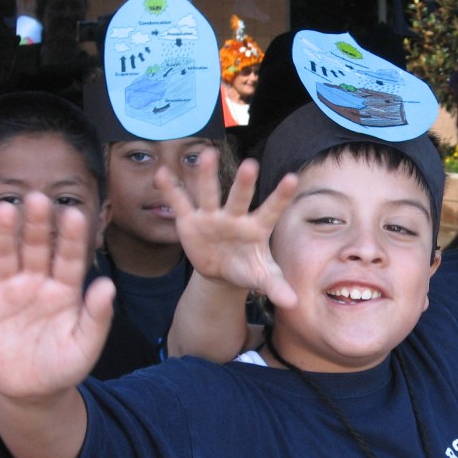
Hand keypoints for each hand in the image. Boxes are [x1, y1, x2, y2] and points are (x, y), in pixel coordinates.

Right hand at [0, 193, 112, 399]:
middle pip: (37, 249)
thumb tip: (107, 286)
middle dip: (37, 225)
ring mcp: (9, 292)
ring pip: (5, 257)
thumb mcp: (86, 345)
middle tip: (37, 198)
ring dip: (3, 235)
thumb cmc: (65, 364)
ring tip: (3, 210)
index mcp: (66, 290)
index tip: (76, 214)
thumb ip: (97, 317)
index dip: (72, 237)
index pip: (70, 258)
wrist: (35, 389)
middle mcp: (37, 283)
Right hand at [157, 156, 297, 307]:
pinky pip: (180, 202)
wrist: (221, 270)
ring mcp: (211, 216)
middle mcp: (235, 217)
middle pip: (239, 198)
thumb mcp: (261, 278)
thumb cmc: (248, 268)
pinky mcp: (189, 220)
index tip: (292, 178)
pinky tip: (164, 174)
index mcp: (256, 228)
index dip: (280, 196)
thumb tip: (293, 303)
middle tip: (251, 165)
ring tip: (206, 155)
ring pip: (209, 193)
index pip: (271, 210)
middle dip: (244, 184)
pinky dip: (171, 189)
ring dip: (207, 176)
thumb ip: (276, 287)